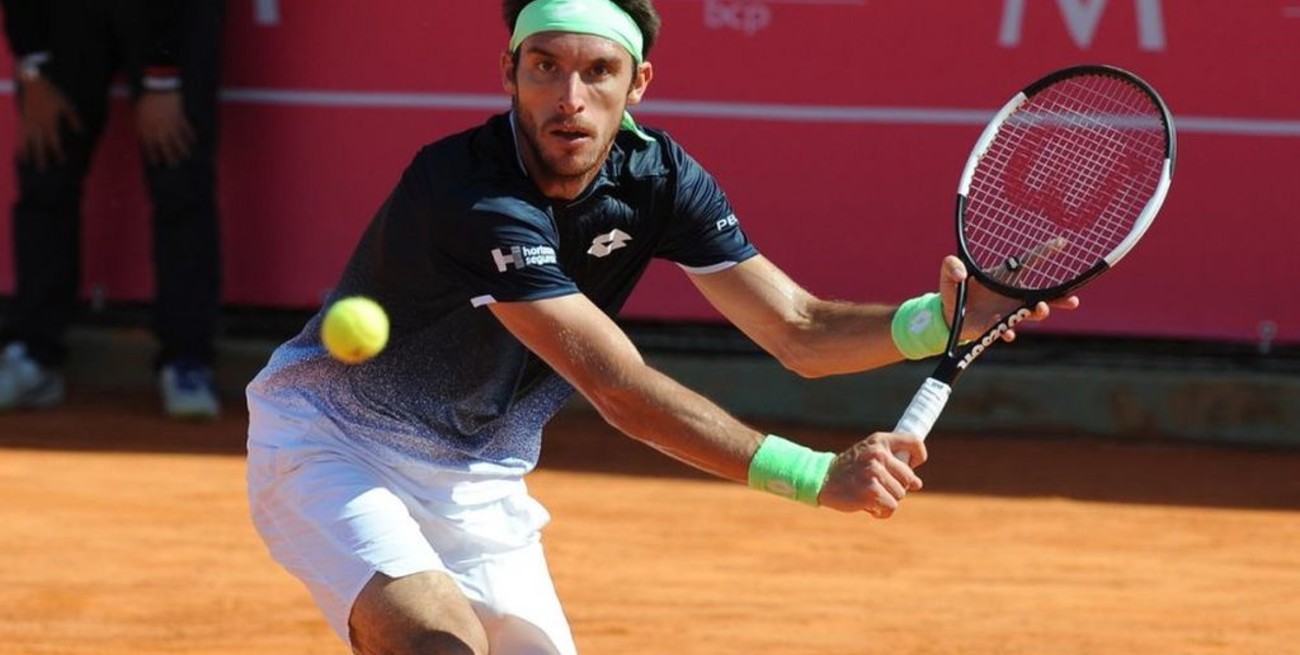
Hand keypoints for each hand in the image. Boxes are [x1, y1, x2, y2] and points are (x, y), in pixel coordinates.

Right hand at [17, 76, 82, 170]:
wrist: (34, 83)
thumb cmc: (52, 94)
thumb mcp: (66, 105)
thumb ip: (73, 119)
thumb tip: (80, 132)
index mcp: (50, 123)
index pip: (54, 142)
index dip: (58, 153)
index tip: (61, 162)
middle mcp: (38, 125)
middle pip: (40, 145)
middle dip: (41, 157)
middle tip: (43, 170)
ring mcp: (28, 122)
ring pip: (27, 141)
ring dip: (28, 153)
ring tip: (28, 163)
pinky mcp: (22, 119)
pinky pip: (20, 134)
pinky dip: (20, 143)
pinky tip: (19, 151)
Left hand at [136, 91, 194, 166]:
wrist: (158, 87)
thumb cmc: (147, 100)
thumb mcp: (139, 114)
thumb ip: (142, 126)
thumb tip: (145, 139)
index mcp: (146, 127)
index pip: (149, 146)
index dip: (153, 155)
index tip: (157, 163)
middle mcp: (157, 127)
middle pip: (164, 146)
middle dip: (169, 156)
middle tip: (173, 164)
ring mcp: (169, 123)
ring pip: (176, 140)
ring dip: (182, 149)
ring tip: (186, 155)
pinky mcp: (179, 117)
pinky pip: (185, 129)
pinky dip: (189, 135)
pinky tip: (192, 141)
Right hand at [818, 432, 925, 517]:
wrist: (823, 479)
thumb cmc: (850, 469)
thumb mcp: (870, 454)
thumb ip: (893, 464)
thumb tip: (917, 484)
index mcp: (880, 441)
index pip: (914, 442)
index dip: (918, 456)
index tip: (911, 466)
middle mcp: (878, 454)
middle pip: (908, 478)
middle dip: (897, 487)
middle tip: (879, 486)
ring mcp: (874, 473)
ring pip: (900, 495)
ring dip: (887, 500)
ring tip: (870, 495)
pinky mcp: (870, 492)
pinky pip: (891, 507)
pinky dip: (882, 512)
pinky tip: (869, 506)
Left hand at [938, 255, 1079, 343]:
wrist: (948, 315)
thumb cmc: (954, 289)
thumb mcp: (948, 274)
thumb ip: (951, 266)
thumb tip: (961, 272)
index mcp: (1004, 276)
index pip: (1028, 261)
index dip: (1045, 251)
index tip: (1062, 243)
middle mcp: (1011, 294)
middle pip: (1042, 294)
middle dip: (1060, 298)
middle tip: (1072, 300)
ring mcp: (1006, 311)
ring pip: (1031, 313)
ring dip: (1039, 313)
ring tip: (1040, 310)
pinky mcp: (996, 327)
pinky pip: (1007, 330)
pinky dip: (1008, 332)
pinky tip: (1008, 334)